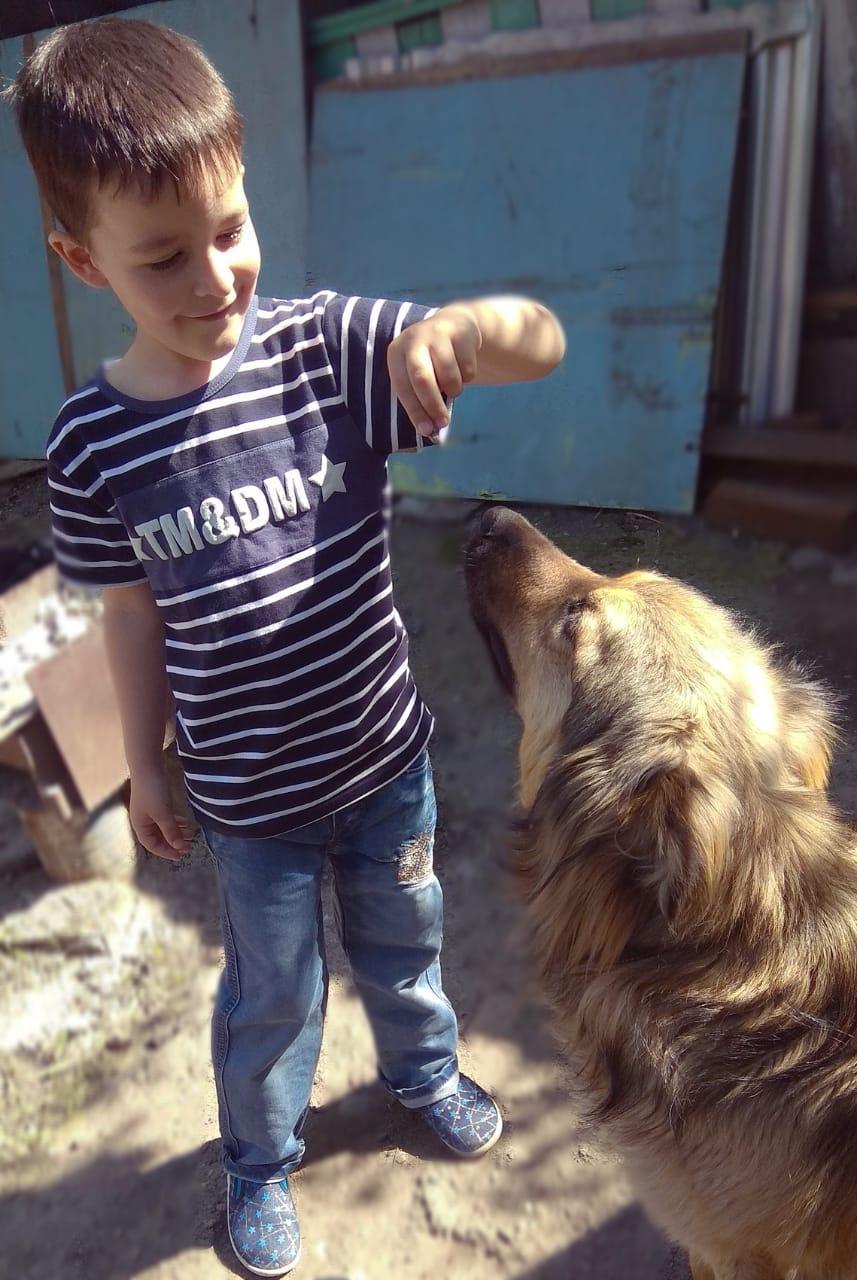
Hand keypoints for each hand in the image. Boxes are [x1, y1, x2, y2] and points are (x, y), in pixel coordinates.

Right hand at [129, 766, 192, 859]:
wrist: (148, 766)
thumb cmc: (153, 791)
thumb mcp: (163, 813)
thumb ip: (171, 831)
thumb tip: (179, 847)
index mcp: (140, 826)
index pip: (153, 846)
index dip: (167, 852)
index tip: (182, 856)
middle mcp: (143, 821)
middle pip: (159, 838)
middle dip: (173, 843)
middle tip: (189, 847)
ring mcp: (149, 811)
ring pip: (164, 827)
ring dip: (176, 832)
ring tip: (191, 836)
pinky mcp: (157, 802)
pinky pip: (166, 817)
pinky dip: (175, 821)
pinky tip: (186, 823)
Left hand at [387, 304, 481, 436]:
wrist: (454, 326)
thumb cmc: (431, 361)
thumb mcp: (419, 374)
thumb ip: (421, 400)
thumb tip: (430, 430)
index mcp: (396, 352)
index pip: (402, 387)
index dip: (414, 411)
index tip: (426, 430)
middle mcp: (414, 339)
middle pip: (422, 379)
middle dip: (433, 405)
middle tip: (443, 423)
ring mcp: (438, 332)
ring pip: (449, 376)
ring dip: (454, 390)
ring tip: (452, 385)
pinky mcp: (461, 332)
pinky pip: (468, 368)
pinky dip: (468, 377)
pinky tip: (462, 366)